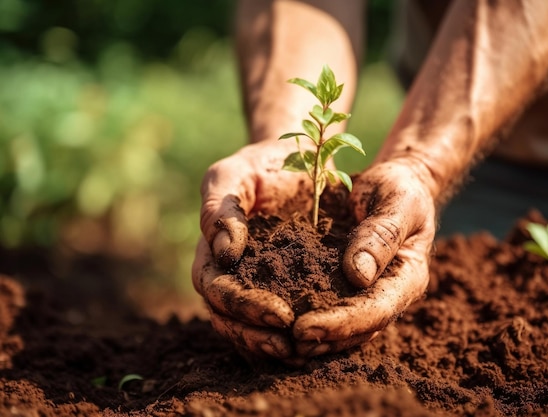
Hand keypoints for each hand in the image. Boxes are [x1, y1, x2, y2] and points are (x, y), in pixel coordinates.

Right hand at [192, 141, 311, 360]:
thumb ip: (219, 208)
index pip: (216, 291)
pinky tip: (322, 343)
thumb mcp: (233, 174)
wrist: (299, 158)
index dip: (241, 307)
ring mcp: (258, 284)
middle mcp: (232, 275)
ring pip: (254, 328)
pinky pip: (284, 319)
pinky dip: (297, 335)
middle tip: (290, 347)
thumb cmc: (262, 164)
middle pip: (230, 320)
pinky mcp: (288, 286)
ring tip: (305, 354)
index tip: (278, 315)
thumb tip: (224, 253)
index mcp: (213, 252)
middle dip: (257, 337)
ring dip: (275, 345)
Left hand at [292, 159, 436, 356]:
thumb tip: (358, 275)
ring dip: (314, 339)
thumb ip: (381, 234)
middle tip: (284, 343)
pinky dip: (307, 319)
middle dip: (323, 338)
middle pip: (358, 329)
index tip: (303, 327)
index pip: (376, 310)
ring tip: (277, 343)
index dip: (341, 323)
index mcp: (406, 277)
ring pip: (344, 329)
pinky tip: (277, 323)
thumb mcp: (398, 201)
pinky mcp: (349, 288)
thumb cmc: (400, 187)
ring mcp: (369, 293)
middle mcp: (389, 293)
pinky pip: (330, 309)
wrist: (397, 183)